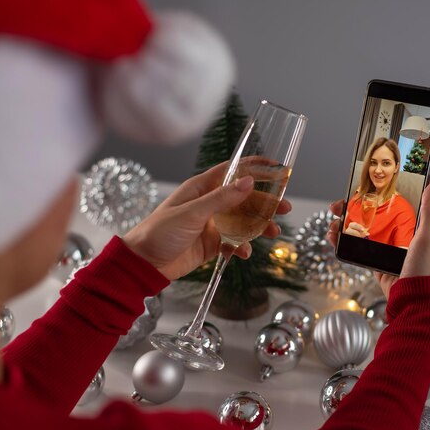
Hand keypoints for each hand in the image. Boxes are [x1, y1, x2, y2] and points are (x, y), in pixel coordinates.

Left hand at [122, 162, 291, 280]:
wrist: (144, 263)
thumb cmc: (160, 231)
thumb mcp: (192, 213)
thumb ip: (222, 199)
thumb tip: (248, 182)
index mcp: (201, 188)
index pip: (231, 171)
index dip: (253, 167)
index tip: (275, 166)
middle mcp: (208, 204)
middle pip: (243, 199)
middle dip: (264, 203)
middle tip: (285, 208)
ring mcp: (211, 224)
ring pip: (242, 222)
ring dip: (258, 227)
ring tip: (273, 233)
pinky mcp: (210, 244)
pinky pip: (232, 242)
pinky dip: (241, 246)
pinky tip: (245, 253)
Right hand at [327, 176, 429, 297]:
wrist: (414, 302)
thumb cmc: (426, 269)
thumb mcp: (429, 235)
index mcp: (413, 226)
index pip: (390, 203)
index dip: (373, 195)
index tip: (358, 188)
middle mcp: (398, 235)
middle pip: (370, 215)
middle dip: (352, 209)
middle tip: (337, 206)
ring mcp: (385, 249)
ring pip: (359, 230)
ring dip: (343, 225)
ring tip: (332, 224)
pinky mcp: (375, 262)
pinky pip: (356, 248)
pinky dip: (343, 242)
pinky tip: (334, 238)